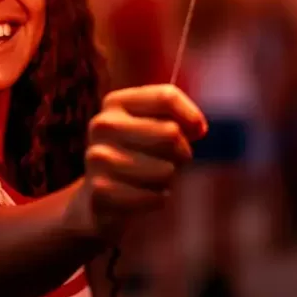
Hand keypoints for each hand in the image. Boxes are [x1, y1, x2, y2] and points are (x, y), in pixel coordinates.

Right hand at [68, 84, 206, 242]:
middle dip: (182, 153)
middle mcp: (103, 125)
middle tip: (172, 161)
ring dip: (168, 179)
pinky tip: (145, 196)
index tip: (198, 131)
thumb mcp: (154, 127)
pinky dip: (157, 199)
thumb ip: (178, 118)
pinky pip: (153, 196)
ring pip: (165, 169)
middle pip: (170, 133)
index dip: (191, 116)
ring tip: (154, 179)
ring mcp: (98, 157)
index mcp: (116, 102)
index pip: (166, 97)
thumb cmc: (137, 155)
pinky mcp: (100, 191)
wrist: (99, 196)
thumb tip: (198, 127)